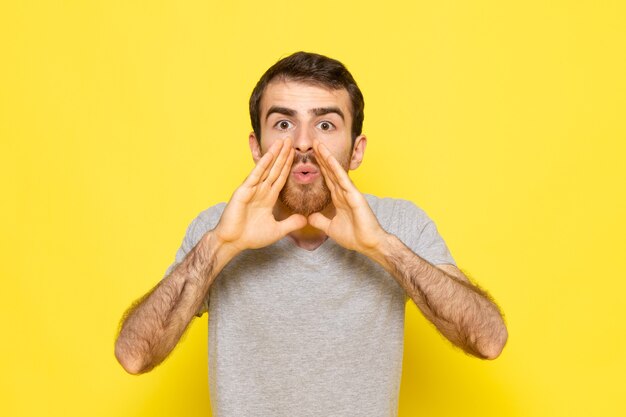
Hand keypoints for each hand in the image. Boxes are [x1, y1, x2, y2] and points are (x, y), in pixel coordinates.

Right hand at [214, 138, 306, 251]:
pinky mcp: (243, 191)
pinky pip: (255, 176)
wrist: (233, 242)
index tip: (295, 154)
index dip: (288, 166)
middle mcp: (260, 190)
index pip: (280, 178)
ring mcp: (251, 189)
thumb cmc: (251, 236)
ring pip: (266, 169)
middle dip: (283, 155)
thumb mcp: (277, 230)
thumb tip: (305, 219)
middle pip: (275, 169)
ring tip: (282, 141)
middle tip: (291, 140)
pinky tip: (270, 154)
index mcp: (268, 198)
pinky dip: (262, 165)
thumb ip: (291, 223)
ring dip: (274, 154)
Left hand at [308, 140, 388, 254]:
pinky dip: (335, 169)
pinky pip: (343, 180)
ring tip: (318, 144)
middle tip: (313, 142)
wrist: (368, 244)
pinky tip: (328, 159)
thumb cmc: (355, 236)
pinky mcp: (355, 196)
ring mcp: (350, 192)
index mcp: (339, 198)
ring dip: (326, 157)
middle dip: (321, 156)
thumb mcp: (331, 228)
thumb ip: (321, 221)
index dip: (319, 167)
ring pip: (335, 171)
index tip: (311, 155)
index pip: (327, 178)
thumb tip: (309, 217)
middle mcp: (344, 192)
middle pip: (330, 171)